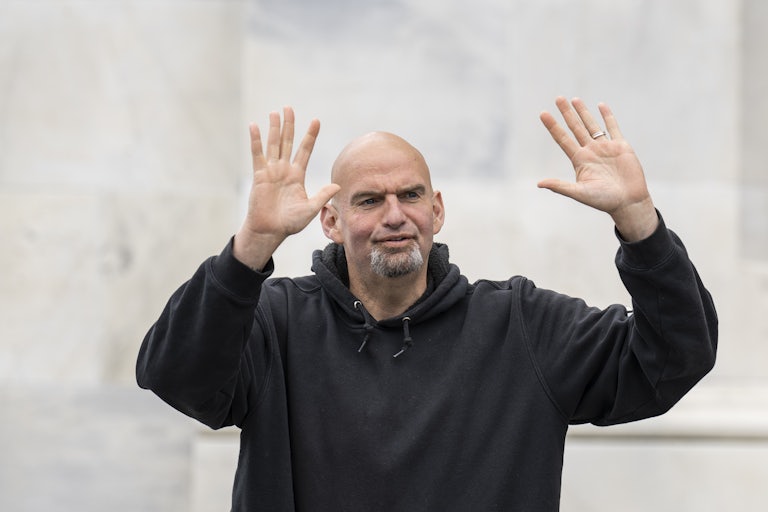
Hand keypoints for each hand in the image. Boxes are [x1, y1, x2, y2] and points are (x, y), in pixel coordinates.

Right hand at [233, 107, 339, 269]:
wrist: (270, 230)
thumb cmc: (290, 222)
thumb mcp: (310, 209)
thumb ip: (322, 196)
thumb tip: (337, 185)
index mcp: (297, 175)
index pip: (305, 150)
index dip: (310, 136)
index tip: (316, 120)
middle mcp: (284, 170)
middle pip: (288, 142)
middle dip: (290, 125)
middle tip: (289, 107)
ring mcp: (271, 171)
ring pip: (274, 145)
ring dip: (274, 129)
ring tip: (275, 112)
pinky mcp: (259, 176)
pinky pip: (257, 155)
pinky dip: (256, 141)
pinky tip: (255, 126)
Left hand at [538, 97, 657, 240]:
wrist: (628, 202)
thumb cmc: (603, 200)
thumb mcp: (579, 192)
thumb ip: (560, 186)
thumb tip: (539, 184)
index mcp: (579, 160)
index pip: (562, 139)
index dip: (553, 126)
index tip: (543, 113)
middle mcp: (590, 151)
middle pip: (575, 128)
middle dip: (566, 113)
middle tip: (558, 98)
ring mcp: (605, 147)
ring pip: (592, 125)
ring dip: (583, 112)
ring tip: (574, 99)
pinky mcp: (621, 146)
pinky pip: (613, 127)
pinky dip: (607, 116)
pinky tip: (601, 105)